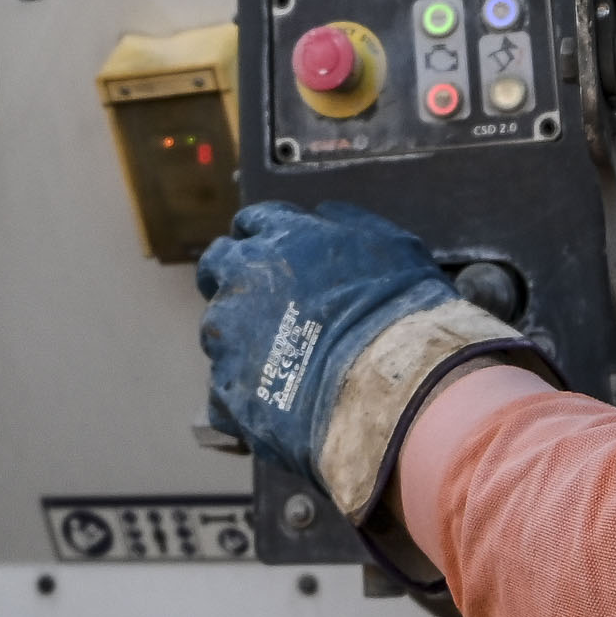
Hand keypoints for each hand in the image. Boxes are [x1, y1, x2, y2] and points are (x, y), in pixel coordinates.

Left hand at [198, 202, 457, 486]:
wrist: (389, 387)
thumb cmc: (398, 312)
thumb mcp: (389, 244)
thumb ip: (347, 222)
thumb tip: (323, 214)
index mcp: (281, 238)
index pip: (253, 222)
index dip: (264, 238)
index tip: (272, 252)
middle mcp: (242, 279)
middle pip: (217, 266)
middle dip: (232, 277)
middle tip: (260, 300)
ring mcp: (228, 337)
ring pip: (219, 330)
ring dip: (242, 338)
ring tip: (283, 361)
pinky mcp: (227, 390)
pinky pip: (226, 389)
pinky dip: (248, 393)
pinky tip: (280, 402)